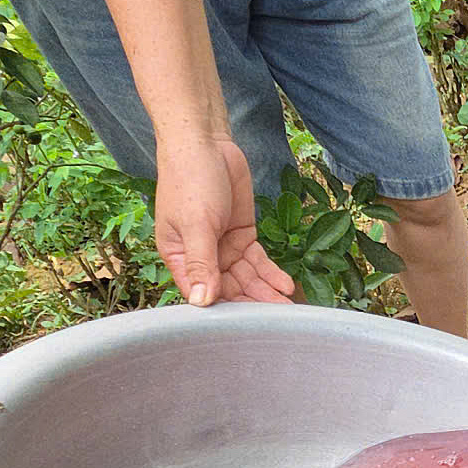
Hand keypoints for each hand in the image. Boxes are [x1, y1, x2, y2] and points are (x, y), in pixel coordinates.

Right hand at [155, 134, 295, 305]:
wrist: (206, 144)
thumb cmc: (189, 181)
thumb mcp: (195, 224)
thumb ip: (200, 262)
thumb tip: (201, 301)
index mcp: (179, 258)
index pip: (201, 292)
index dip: (223, 308)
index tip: (246, 323)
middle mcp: (201, 257)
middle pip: (228, 289)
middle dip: (252, 303)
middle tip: (277, 317)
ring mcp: (223, 247)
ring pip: (246, 278)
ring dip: (266, 291)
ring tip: (288, 305)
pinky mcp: (242, 235)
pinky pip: (258, 261)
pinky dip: (271, 272)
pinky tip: (286, 284)